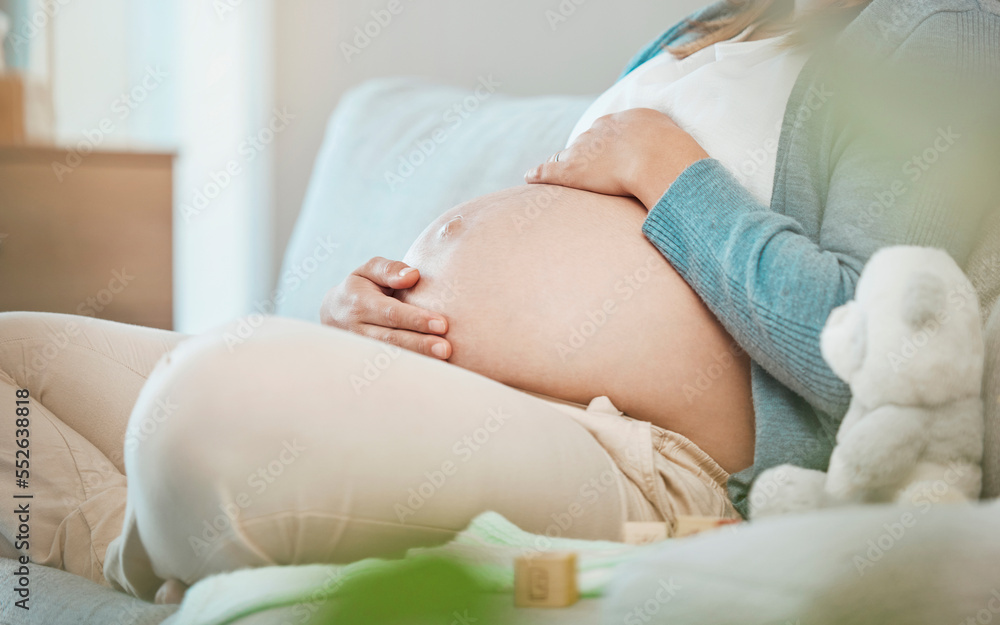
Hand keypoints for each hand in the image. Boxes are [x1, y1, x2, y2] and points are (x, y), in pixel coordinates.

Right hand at [320, 257, 451, 359]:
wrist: (333, 314)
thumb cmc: (361, 288)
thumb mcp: (368, 271)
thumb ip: (389, 269)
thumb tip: (413, 275)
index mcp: (359, 303)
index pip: (390, 313)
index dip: (415, 319)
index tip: (442, 324)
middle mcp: (356, 329)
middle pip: (391, 339)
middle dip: (420, 345)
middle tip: (446, 349)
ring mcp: (359, 351)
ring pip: (389, 359)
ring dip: (417, 362)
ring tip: (443, 363)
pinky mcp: (364, 364)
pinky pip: (388, 371)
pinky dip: (409, 373)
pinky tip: (431, 372)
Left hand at [524, 108, 708, 210]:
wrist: (660, 159)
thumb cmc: (679, 159)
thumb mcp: (683, 148)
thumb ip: (679, 157)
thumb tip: (694, 172)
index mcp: (631, 120)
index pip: (613, 130)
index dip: (611, 144)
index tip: (611, 154)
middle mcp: (605, 129)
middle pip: (589, 140)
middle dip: (586, 152)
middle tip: (587, 168)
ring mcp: (587, 147)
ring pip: (570, 154)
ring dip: (563, 164)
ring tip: (554, 175)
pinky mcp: (573, 168)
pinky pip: (550, 169)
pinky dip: (539, 174)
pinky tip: (530, 178)